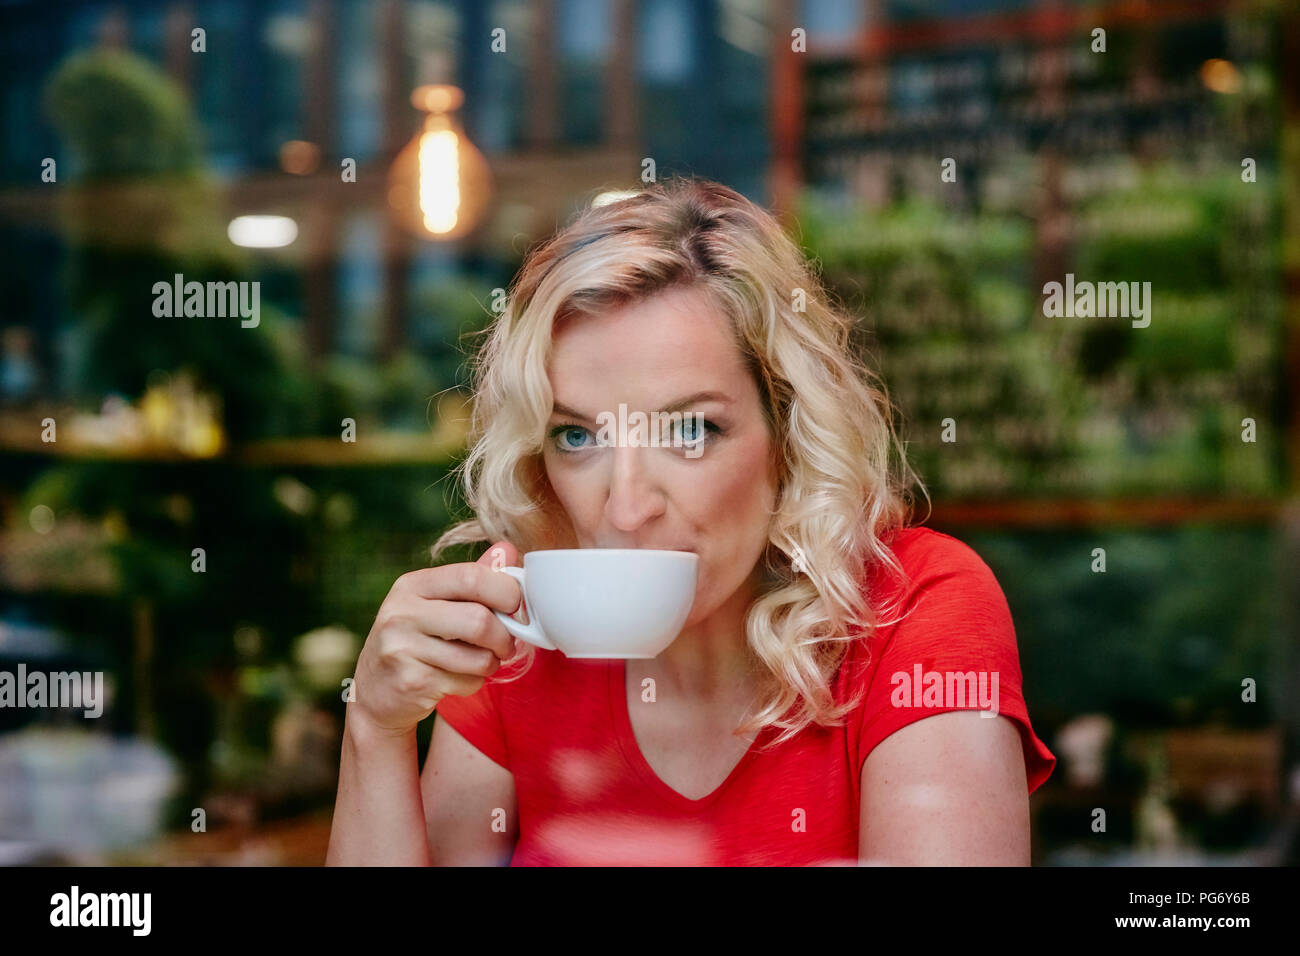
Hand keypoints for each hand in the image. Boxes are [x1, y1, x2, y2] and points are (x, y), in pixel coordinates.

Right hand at [348, 541, 522, 737]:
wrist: (376, 692)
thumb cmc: (416, 640)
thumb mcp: (436, 604)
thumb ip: (473, 579)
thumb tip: (507, 550)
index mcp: (412, 585)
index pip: (472, 576)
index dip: (507, 592)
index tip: (516, 607)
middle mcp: (401, 612)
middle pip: (479, 620)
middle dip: (505, 636)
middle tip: (507, 644)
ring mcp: (402, 648)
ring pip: (479, 657)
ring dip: (491, 663)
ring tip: (481, 661)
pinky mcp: (411, 682)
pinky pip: (467, 682)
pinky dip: (474, 683)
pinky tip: (457, 679)